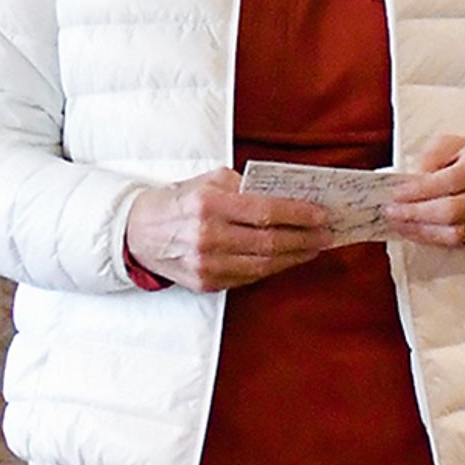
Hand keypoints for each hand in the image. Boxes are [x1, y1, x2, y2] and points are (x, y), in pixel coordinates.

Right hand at [123, 169, 331, 291]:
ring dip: (294, 256)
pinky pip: (249, 277)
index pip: (264, 212)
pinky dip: (272, 268)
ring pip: (263, 265)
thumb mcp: (205, 181)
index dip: (298, 215)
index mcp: (208, 205)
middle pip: (269, 242)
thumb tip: (285, 194)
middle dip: (305, 238)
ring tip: (313, 247)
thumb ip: (243, 186)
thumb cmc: (177, 202)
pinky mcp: (207, 283)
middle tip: (326, 233)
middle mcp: (207, 237)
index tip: (321, 215)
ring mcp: (206, 265)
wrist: (138, 233)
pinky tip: (287, 259)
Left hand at [385, 136, 464, 254]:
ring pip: (456, 234)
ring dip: (421, 232)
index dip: (419, 191)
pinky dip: (433, 240)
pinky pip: (460, 245)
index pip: (449, 181)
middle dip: (416, 214)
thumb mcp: (450, 144)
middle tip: (391, 212)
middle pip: (452, 211)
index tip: (395, 194)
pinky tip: (416, 232)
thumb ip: (430, 158)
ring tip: (399, 224)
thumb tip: (411, 183)